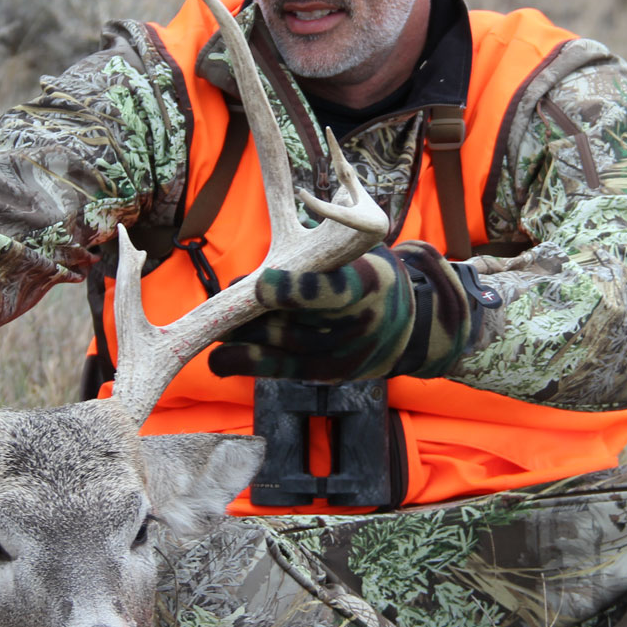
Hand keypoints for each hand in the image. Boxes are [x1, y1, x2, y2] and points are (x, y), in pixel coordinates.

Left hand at [208, 241, 482, 381]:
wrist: (413, 324)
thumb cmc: (371, 276)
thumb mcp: (362, 253)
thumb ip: (321, 252)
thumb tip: (266, 252)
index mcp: (371, 282)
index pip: (334, 289)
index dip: (297, 290)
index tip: (262, 282)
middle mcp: (360, 323)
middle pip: (299, 324)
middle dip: (254, 316)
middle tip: (222, 306)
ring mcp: (346, 355)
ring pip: (286, 347)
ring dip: (245, 340)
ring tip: (214, 333)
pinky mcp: (332, 374)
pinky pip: (286, 371)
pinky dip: (249, 365)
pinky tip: (220, 362)